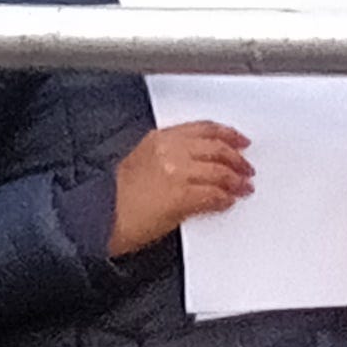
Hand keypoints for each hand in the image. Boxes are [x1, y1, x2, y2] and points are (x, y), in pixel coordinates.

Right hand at [104, 120, 254, 254]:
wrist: (98, 217)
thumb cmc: (115, 196)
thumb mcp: (140, 162)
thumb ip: (170, 156)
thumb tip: (198, 164)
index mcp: (160, 138)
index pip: (204, 128)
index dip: (227, 134)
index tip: (240, 140)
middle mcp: (170, 150)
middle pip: (216, 148)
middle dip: (236, 159)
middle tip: (247, 169)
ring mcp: (176, 172)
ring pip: (219, 171)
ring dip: (235, 181)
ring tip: (243, 187)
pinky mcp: (180, 196)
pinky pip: (213, 195)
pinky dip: (224, 198)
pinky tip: (227, 202)